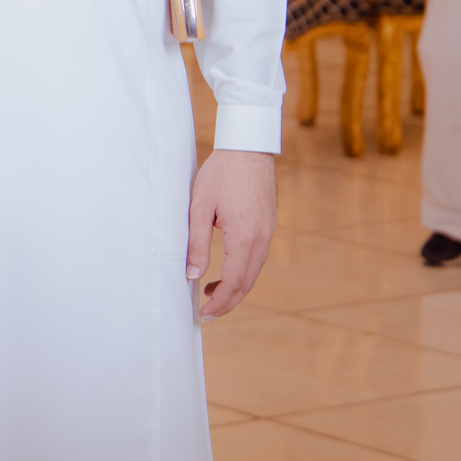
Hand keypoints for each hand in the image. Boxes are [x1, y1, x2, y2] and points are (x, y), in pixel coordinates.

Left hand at [187, 149, 276, 320]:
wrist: (248, 147)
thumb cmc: (220, 173)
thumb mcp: (200, 207)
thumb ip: (197, 243)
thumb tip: (191, 275)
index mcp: (244, 237)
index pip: (234, 283)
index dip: (219, 302)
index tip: (204, 314)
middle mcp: (262, 239)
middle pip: (247, 283)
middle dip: (227, 302)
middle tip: (207, 313)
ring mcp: (268, 232)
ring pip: (253, 271)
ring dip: (235, 287)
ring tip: (211, 293)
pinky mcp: (268, 224)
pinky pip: (257, 257)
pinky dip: (243, 270)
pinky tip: (226, 269)